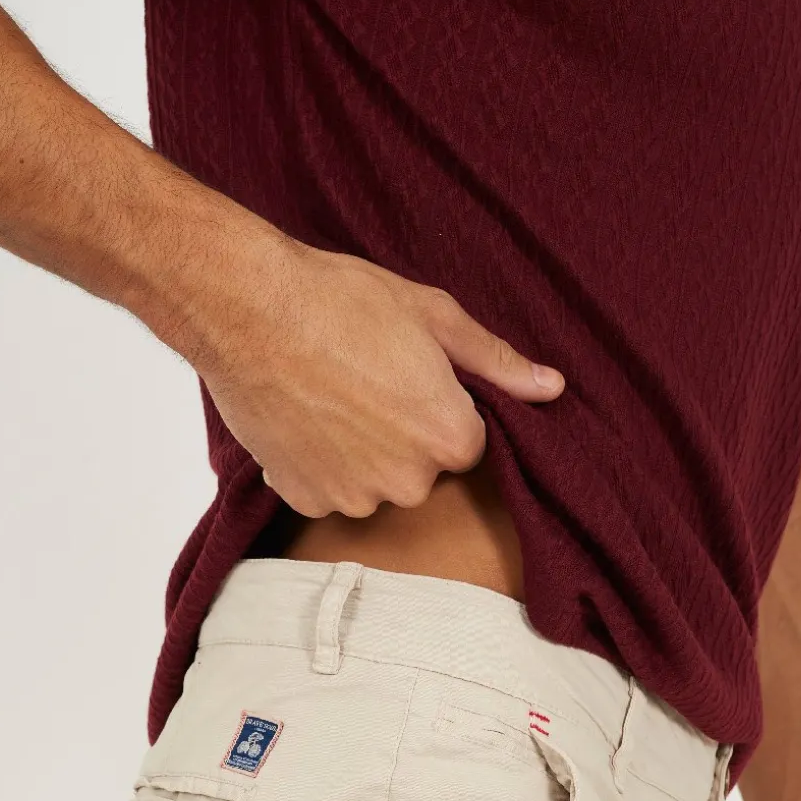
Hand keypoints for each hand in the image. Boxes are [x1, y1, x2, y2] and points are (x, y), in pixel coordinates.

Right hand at [187, 227, 564, 518]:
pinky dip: (316, 465)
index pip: (465, 443)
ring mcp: (352, 497)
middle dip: (400, 435)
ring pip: (371, 483)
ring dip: (357, 453)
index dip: (437, 409)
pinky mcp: (304, 499)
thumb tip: (551, 387)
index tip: (408, 378)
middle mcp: (407, 483)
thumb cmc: (343, 301)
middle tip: (364, 379)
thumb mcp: (433, 316)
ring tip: (328, 395)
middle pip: (419, 471)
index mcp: (450, 439)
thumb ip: (495, 362)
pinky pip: (325, 491)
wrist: (249, 309)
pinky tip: (302, 417)